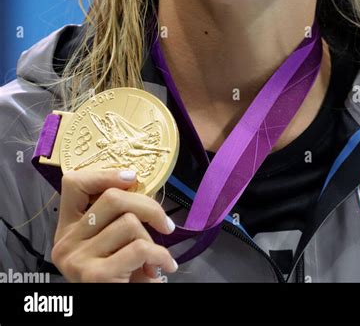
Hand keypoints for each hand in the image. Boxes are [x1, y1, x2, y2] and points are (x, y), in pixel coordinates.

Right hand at [51, 168, 177, 282]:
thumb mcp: (111, 243)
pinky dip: (160, 255)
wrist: (113, 313)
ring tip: (154, 256)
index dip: (104, 174)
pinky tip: (164, 265)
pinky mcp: (95, 276)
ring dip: (152, 239)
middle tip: (165, 223)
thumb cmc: (118, 276)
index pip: (73, 184)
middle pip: (112, 198)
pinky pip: (140, 248)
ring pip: (129, 223)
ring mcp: (78, 259)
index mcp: (67, 228)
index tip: (132, 178)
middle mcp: (66, 242)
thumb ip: (117, 217)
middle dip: (148, 206)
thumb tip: (142, 186)